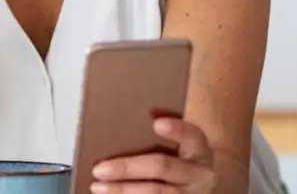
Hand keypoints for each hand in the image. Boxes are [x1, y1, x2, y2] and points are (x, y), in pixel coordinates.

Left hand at [91, 118, 217, 193]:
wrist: (199, 187)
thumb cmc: (182, 157)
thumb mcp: (182, 142)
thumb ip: (166, 125)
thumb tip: (146, 110)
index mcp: (199, 150)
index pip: (192, 137)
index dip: (177, 130)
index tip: (157, 124)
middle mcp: (199, 176)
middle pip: (162, 167)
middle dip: (127, 168)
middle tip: (99, 169)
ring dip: (123, 191)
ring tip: (97, 186)